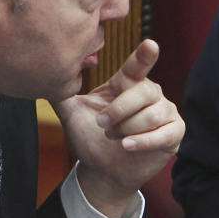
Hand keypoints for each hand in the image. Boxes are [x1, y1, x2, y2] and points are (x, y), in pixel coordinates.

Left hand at [53, 39, 184, 217]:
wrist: (103, 172)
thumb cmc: (91, 138)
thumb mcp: (73, 114)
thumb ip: (62, 93)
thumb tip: (43, 74)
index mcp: (128, 84)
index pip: (136, 66)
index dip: (143, 56)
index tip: (150, 45)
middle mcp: (151, 93)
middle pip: (142, 93)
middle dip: (117, 112)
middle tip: (102, 125)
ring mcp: (166, 111)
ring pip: (150, 116)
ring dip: (127, 130)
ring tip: (116, 138)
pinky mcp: (175, 132)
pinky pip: (164, 133)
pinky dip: (143, 141)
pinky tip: (127, 146)